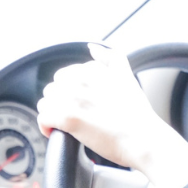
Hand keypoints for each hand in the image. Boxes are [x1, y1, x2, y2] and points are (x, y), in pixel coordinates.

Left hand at [36, 44, 187, 187]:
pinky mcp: (68, 118)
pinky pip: (43, 118)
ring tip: (68, 125)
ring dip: (53, 114)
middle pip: (53, 88)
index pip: (65, 75)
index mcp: (93, 70)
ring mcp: (73, 98)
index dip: (71, 92)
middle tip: (76, 116)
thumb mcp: (127, 78)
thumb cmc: (138, 115)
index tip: (81, 104)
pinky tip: (57, 132)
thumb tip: (93, 47)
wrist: (144, 139)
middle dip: (60, 102)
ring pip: (45, 103)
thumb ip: (111, 58)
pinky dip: (46, 127)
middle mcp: (81, 80)